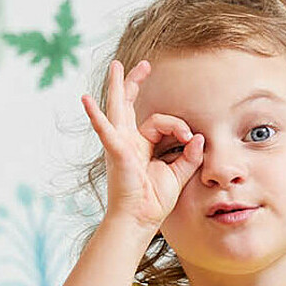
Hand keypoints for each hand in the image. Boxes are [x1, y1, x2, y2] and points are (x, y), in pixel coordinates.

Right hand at [81, 60, 203, 231]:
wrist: (139, 220)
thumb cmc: (154, 200)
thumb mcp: (178, 174)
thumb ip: (189, 155)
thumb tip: (199, 137)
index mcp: (141, 145)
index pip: (160, 122)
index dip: (179, 126)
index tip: (190, 139)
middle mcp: (128, 141)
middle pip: (130, 106)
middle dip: (136, 84)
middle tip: (144, 64)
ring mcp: (120, 145)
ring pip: (119, 110)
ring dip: (118, 87)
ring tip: (115, 67)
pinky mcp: (117, 152)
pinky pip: (106, 131)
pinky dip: (97, 116)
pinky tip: (86, 100)